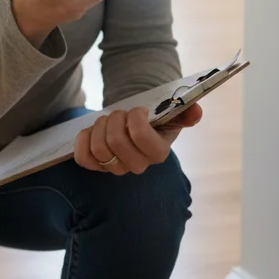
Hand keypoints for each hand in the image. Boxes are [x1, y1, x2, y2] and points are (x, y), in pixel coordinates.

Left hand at [74, 103, 204, 174]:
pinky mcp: (96, 166)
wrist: (137, 125)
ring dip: (100, 126)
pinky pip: (83, 158)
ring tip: (109, 121)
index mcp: (158, 152)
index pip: (140, 136)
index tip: (139, 110)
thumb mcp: (172, 113)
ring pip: (98, 147)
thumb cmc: (155, 119)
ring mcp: (116, 168)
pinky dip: (83, 139)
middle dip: (115, 119)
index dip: (134, 117)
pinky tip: (92, 131)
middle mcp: (137, 165)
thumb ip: (186, 111)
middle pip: (115, 141)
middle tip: (121, 114)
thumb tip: (195, 110)